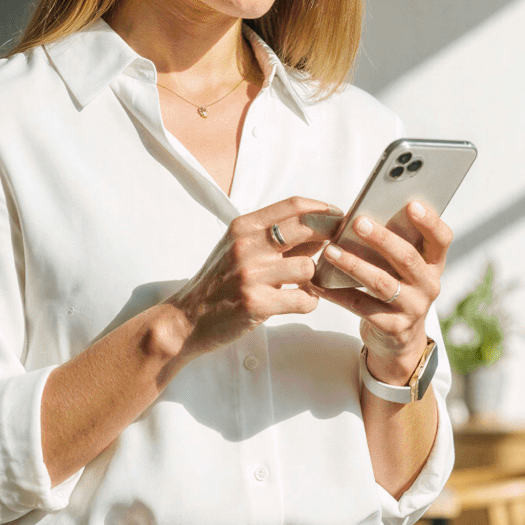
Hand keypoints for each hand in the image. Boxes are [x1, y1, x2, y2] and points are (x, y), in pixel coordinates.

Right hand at [161, 197, 340, 367]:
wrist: (186, 318)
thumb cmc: (218, 282)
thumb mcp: (238, 248)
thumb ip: (272, 237)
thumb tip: (319, 229)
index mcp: (243, 227)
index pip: (293, 206)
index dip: (323, 209)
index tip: (338, 217)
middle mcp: (246, 245)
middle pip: (308, 229)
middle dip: (330, 238)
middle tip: (336, 250)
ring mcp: (251, 275)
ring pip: (309, 268)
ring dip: (315, 279)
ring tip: (307, 285)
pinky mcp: (256, 304)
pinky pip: (304, 299)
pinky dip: (308, 302)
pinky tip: (299, 302)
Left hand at [311, 200, 454, 381]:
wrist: (398, 338)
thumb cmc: (396, 288)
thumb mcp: (403, 267)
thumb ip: (394, 243)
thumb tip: (364, 213)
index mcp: (434, 263)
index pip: (441, 238)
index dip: (429, 221)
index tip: (411, 203)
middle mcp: (429, 285)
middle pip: (408, 258)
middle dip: (382, 238)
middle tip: (358, 222)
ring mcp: (413, 308)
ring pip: (382, 283)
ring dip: (354, 264)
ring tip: (331, 251)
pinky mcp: (394, 327)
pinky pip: (362, 307)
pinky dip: (338, 294)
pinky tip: (319, 283)